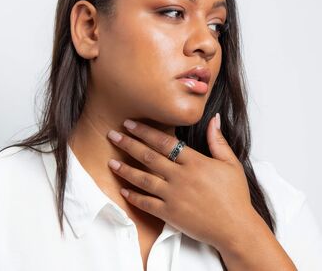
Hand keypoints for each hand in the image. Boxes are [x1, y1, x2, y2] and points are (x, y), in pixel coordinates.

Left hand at [106, 114, 255, 251]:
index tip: (130, 124)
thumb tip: (213, 119)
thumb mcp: (230, 164)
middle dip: (128, 144)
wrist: (236, 228)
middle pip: (149, 157)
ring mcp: (174, 196)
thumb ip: (218, 140)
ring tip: (111, 161)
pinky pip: (147, 204)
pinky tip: (123, 190)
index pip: (164, 142)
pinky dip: (134, 196)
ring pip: (143, 179)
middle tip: (113, 135)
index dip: (145, 131)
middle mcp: (181, 177)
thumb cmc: (235, 196)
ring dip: (125, 169)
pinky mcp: (170, 214)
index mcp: (195, 162)